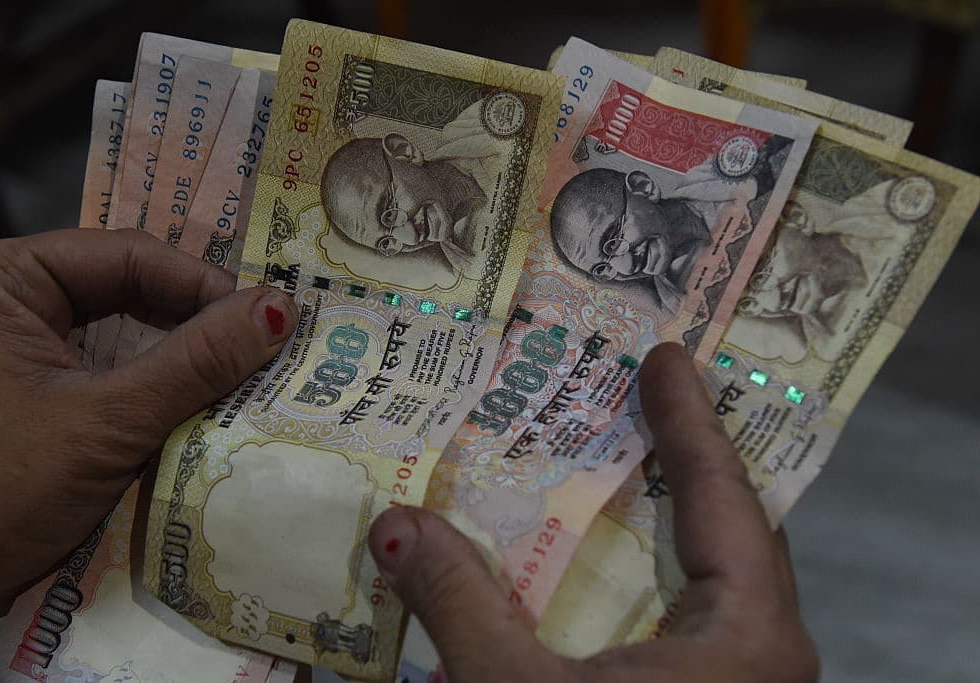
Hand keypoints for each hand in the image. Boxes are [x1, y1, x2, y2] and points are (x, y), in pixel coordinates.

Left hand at [0, 229, 296, 643]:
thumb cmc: (2, 495)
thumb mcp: (107, 423)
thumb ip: (195, 362)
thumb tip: (281, 309)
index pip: (124, 254)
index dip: (201, 283)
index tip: (266, 320)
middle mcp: (4, 301)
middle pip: (126, 286)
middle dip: (196, 319)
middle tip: (262, 346)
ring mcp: (16, 349)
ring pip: (122, 329)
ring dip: (182, 354)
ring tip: (244, 370)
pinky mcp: (31, 393)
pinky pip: (109, 368)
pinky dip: (156, 384)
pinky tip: (201, 401)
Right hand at [368, 343, 817, 681]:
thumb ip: (461, 608)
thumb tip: (394, 524)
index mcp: (749, 633)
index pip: (723, 493)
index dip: (690, 417)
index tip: (665, 354)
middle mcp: (765, 651)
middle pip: (733, 525)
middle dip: (686, 457)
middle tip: (641, 396)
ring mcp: (747, 681)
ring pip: (717, 574)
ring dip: (672, 516)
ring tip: (629, 463)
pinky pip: (695, 616)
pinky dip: (657, 574)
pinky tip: (613, 566)